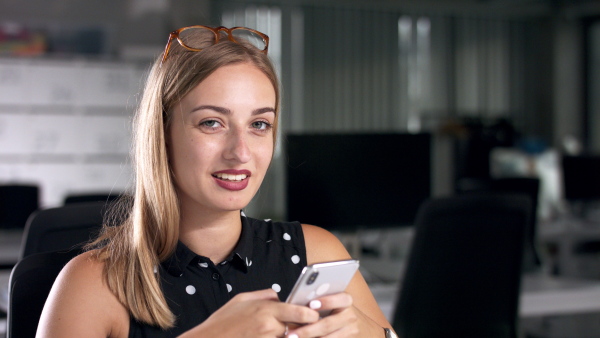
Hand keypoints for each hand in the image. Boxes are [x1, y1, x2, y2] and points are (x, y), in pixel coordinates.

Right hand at [181, 289, 319, 337]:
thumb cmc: (222, 322)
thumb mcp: (241, 299)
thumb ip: (265, 296)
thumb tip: (280, 296)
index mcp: (266, 310)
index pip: (300, 312)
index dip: (311, 314)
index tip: (314, 314)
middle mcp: (269, 327)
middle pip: (298, 328)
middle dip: (303, 327)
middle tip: (308, 325)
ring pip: (289, 337)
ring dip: (291, 335)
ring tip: (282, 330)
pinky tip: (273, 335)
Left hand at [286, 292, 382, 337]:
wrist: (359, 325)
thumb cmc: (335, 309)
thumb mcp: (332, 300)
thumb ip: (318, 298)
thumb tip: (294, 301)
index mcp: (346, 300)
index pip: (339, 299)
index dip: (326, 301)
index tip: (311, 305)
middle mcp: (350, 315)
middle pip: (328, 324)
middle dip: (308, 330)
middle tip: (290, 334)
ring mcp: (351, 331)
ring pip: (327, 337)